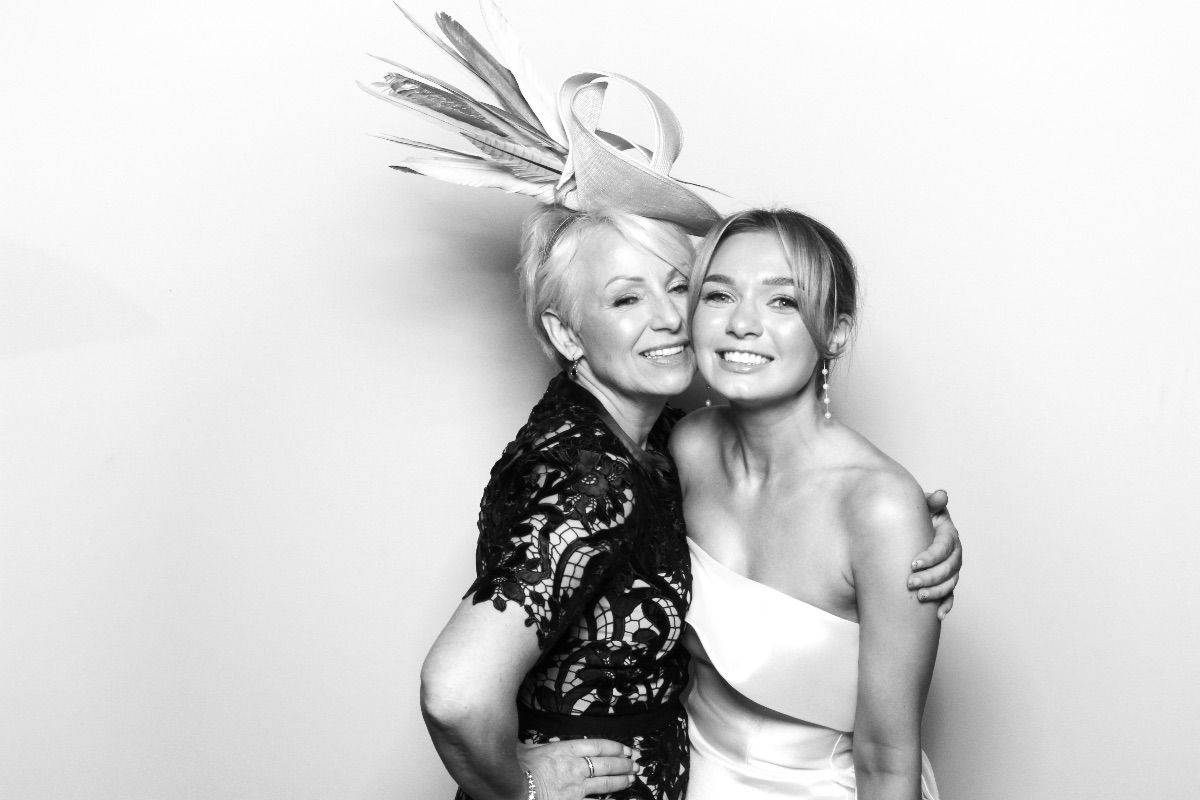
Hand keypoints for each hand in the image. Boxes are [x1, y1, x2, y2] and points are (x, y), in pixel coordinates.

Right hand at [518, 738, 636, 799]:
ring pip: (605, 783)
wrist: (511, 788)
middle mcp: (574, 767)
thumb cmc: (515, 768)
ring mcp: (575, 788)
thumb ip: (537, 745)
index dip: (615, 747)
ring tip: (631, 779)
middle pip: (606, 764)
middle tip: (634, 764)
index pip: (597, 746)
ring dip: (621, 781)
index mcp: (565, 750)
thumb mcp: (526, 749)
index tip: (625, 749)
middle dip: (623, 764)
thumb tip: (530, 740)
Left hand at [908, 489, 961, 619]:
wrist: (906, 529)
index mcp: (948, 533)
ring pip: (951, 582)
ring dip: (937, 592)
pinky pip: (950, 595)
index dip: (931, 556)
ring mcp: (951, 568)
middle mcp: (953, 552)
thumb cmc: (914, 516)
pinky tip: (938, 615)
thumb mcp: (920, 506)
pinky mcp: (945, 580)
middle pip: (949, 567)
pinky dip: (946, 605)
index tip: (913, 564)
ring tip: (919, 597)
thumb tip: (942, 495)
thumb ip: (929, 501)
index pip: (944, 546)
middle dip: (931, 577)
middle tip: (909, 583)